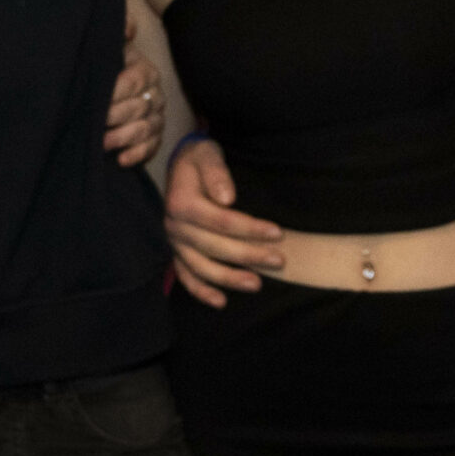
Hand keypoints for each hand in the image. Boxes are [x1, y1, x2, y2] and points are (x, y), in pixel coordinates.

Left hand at [104, 19, 165, 167]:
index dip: (115, 93)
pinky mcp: (155, 136)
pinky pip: (152, 147)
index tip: (97, 102)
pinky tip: (121, 160)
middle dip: (117, 118)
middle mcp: (156, 94)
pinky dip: (137, 154)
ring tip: (103, 144)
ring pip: (146, 129)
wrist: (111, 89)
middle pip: (140, 108)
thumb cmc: (108, 68)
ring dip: (124, 138)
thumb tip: (128, 24)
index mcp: (146, 71)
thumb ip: (118, 34)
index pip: (134, 81)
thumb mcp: (110, 49)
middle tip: (96, 124)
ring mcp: (157, 116)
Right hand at [163, 139, 282, 306]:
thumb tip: (227, 198)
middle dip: (249, 255)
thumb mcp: (206, 154)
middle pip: (215, 247)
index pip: (221, 221)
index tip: (278, 233)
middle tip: (279, 260)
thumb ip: (216, 173)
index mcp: (182, 203)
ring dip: (230, 279)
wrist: (181, 166)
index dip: (250, 229)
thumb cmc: (199, 159)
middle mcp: (175, 226)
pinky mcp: (177, 252)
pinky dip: (201, 292)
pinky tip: (221, 302)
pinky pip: (186, 276)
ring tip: (257, 284)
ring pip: (202, 267)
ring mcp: (175, 242)